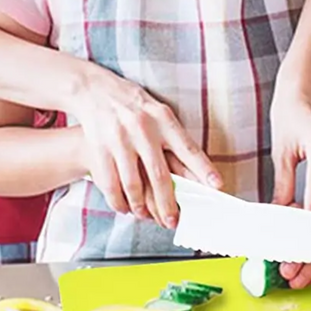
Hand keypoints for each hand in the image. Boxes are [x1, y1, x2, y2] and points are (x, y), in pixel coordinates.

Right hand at [74, 66, 221, 228]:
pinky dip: (118, 200)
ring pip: (133, 184)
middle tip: (173, 220)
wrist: (94, 90)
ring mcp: (120, 139)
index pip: (187, 148)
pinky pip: (110, 183)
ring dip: (140, 206)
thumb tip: (193, 170)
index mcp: (162, 119)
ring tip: (145, 215)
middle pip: (159, 174)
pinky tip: (124, 207)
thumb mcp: (158, 112)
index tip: (216, 185)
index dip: (203, 168)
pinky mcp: (100, 148)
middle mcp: (142, 129)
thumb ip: (174, 138)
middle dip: (168, 202)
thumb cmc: (133, 104)